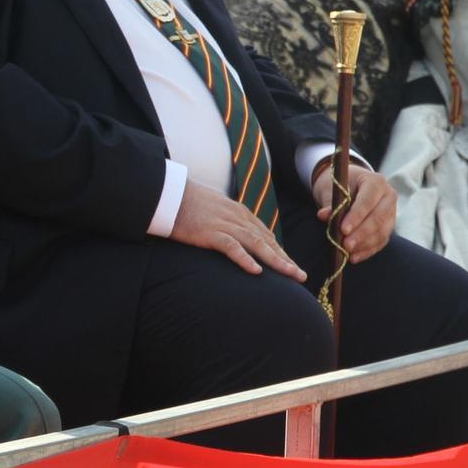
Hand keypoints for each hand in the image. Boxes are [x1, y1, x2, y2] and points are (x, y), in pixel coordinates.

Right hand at [169, 180, 305, 280]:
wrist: (167, 191)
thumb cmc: (185, 201)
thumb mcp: (211, 207)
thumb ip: (224, 218)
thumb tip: (230, 233)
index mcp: (237, 212)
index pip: (264, 234)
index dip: (279, 251)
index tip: (290, 266)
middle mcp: (236, 217)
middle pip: (266, 240)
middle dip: (285, 259)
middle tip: (301, 276)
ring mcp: (224, 224)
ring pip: (257, 244)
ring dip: (276, 260)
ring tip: (291, 275)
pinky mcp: (209, 232)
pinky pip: (231, 247)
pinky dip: (244, 259)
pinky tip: (256, 271)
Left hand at [312, 163, 395, 263]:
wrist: (349, 184)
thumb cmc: (340, 185)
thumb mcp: (332, 189)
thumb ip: (330, 203)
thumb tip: (323, 216)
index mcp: (376, 182)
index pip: (368, 201)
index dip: (356, 216)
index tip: (343, 229)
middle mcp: (388, 197)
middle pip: (378, 218)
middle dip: (361, 234)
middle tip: (345, 245)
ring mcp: (391, 213)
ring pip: (382, 232)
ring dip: (364, 244)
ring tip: (347, 252)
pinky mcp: (389, 226)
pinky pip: (381, 241)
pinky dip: (367, 250)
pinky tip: (354, 257)